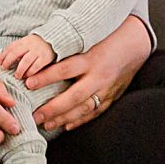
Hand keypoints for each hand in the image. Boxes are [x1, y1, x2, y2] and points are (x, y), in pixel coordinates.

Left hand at [0, 34, 57, 78]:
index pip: (10, 47)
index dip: (3, 55)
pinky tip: (28, 76)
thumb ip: (19, 50)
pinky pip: (36, 66)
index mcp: (24, 41)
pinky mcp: (46, 57)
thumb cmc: (40, 45)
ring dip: (19, 70)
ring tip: (17, 75)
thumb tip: (5, 59)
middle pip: (15, 53)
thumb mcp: (28, 43)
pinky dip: (30, 72)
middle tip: (4, 68)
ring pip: (25, 61)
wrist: (56, 40)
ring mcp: (38, 51)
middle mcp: (30, 45)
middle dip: (8, 61)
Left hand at [30, 16, 151, 132]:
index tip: (28, 83)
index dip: (46, 77)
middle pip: (74, 96)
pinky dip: (81, 120)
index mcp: (91, 58)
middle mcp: (99, 76)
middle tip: (34, 115)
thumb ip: (68, 47)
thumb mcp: (88, 38)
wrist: (136, 44)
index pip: (65, 69)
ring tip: (46, 124)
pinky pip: (96, 111)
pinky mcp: (113, 96)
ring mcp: (107, 88)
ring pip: (84, 108)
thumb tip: (40, 52)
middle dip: (53, 108)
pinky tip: (67, 126)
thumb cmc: (107, 37)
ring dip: (64, 118)